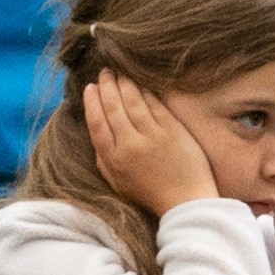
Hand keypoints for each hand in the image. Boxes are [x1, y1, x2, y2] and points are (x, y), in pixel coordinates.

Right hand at [81, 73, 218, 212]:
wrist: (185, 202)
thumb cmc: (150, 194)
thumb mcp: (117, 183)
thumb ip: (103, 159)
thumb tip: (96, 132)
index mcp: (114, 159)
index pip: (97, 123)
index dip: (92, 103)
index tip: (90, 87)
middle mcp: (131, 145)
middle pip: (113, 108)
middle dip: (107, 86)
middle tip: (104, 71)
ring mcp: (153, 136)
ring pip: (133, 102)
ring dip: (124, 83)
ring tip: (119, 72)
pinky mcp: (173, 130)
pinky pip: (155, 104)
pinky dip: (145, 91)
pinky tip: (140, 82)